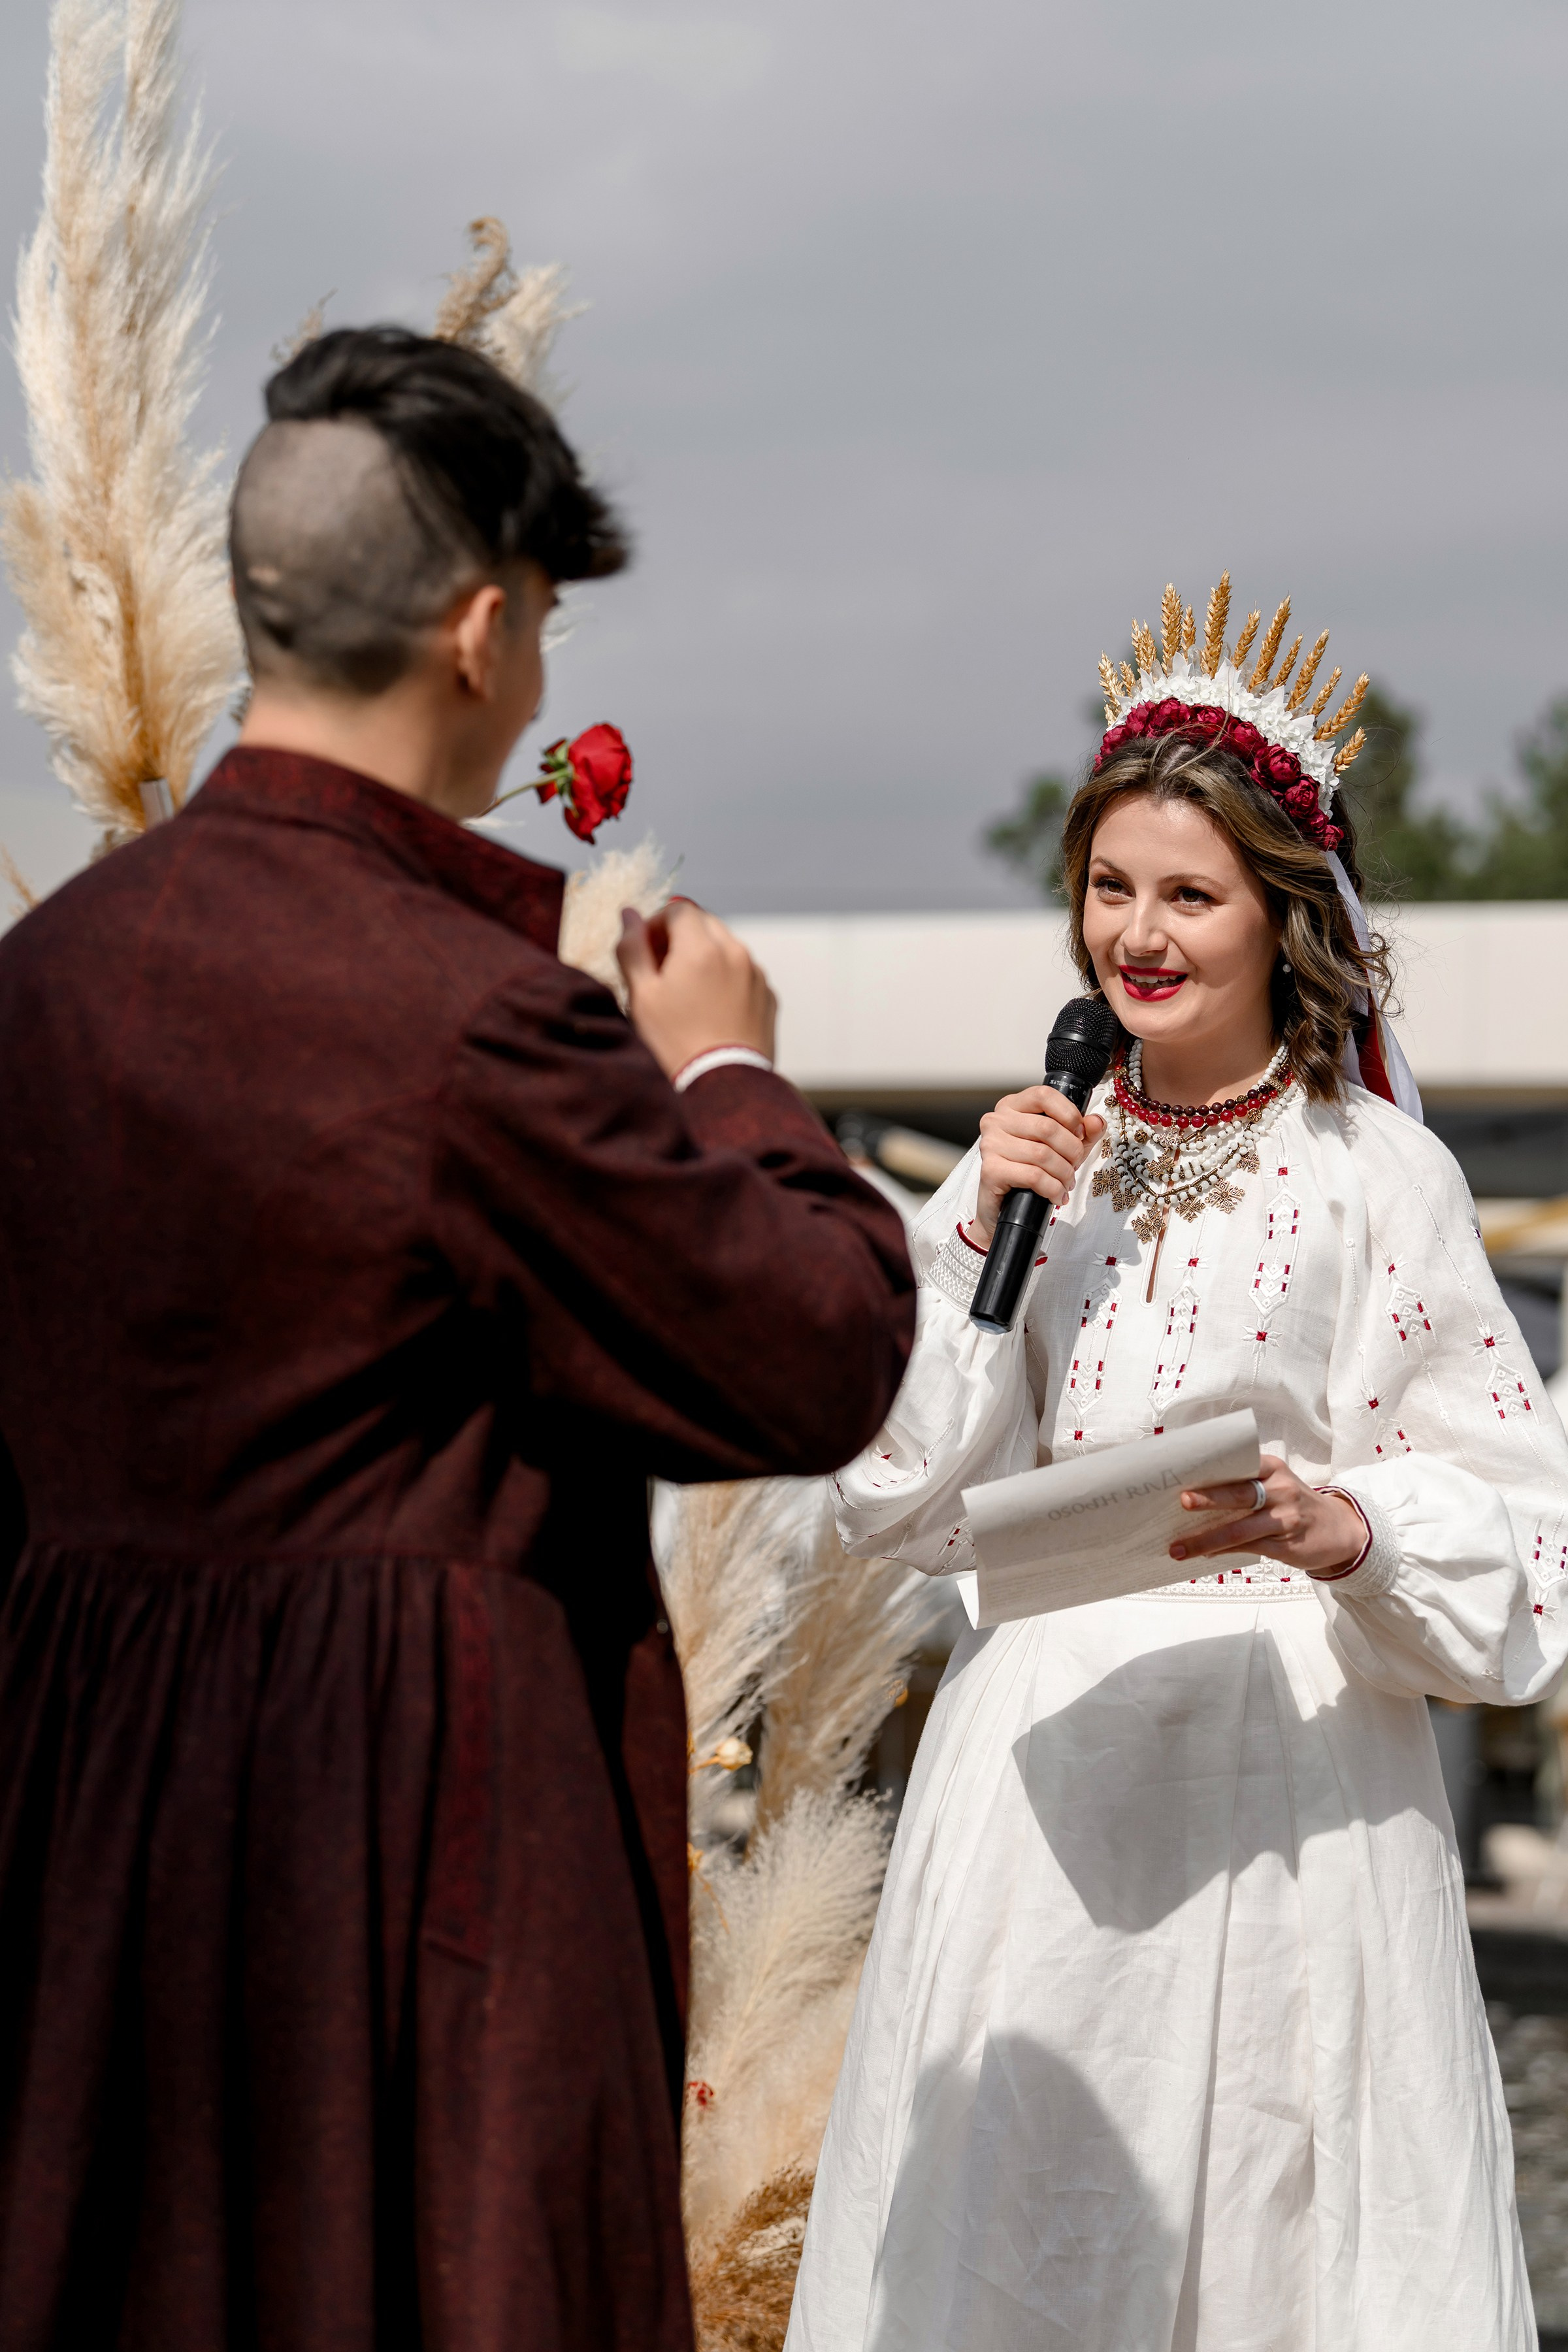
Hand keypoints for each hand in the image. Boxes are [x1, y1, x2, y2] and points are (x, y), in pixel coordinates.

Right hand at [616, 899, 776, 1080]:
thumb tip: (630, 913)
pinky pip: (743, 974)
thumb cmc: (675, 1042)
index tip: (646, 951)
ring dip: (705, 958)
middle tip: (662, 971)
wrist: (724, 1086)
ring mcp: (756, 975)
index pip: (678, 909)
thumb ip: (632, 948)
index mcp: (701, 946)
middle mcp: (736, 952)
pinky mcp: (768, 997)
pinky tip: (711, 1010)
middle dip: (681, 938)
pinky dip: (726, 979)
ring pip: (726, 948)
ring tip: (687, 995)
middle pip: (705, 924)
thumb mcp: (642, 995)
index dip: (656, 924)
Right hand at [968, 1086, 1106, 1245]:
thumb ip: (1083, 1132)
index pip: (1044, 1096)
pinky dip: (1052, 1188)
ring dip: (1063, 1173)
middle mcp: (997, 1121)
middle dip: (1071, 1151)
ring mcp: (991, 1145)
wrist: (1004, 1208)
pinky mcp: (990, 1170)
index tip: (1079, 1133)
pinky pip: (1033, 1176)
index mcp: (1012, 1107)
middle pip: (1047, 1128)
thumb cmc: (1030, 1172)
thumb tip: (1096, 1122)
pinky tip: (1056, 1195)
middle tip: (1075, 1166)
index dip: (1069, 1114)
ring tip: (1066, 1183)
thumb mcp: (1062, 1147)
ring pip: (1042, 1154)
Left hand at [1168, 1453, 1365, 1577]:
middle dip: (1209, 1498)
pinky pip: (1248, 1548)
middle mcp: (1280, 1490)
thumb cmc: (1293, 1503)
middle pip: (1239, 1494)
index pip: (1239, 1463)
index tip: (1184, 1472)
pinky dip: (1223, 1552)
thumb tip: (1192, 1498)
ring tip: (1178, 1549)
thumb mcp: (1275, 1484)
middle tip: (1182, 1501)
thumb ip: (1242, 1484)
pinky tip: (1205, 1555)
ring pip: (1239, 1529)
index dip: (1212, 1468)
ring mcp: (1284, 1519)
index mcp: (1272, 1468)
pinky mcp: (1285, 1545)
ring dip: (1206, 1540)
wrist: (1340, 1530)